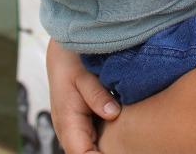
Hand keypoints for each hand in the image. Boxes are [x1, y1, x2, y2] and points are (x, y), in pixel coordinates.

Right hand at [46, 39, 120, 153]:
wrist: (64, 52)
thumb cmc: (70, 62)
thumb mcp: (83, 75)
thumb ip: (96, 95)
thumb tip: (112, 114)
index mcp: (67, 122)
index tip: (122, 153)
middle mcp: (69, 130)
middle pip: (86, 153)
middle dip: (107, 153)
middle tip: (131, 150)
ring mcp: (76, 128)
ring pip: (90, 147)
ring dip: (106, 149)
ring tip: (130, 147)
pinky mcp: (83, 123)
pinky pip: (94, 138)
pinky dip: (107, 141)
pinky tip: (124, 140)